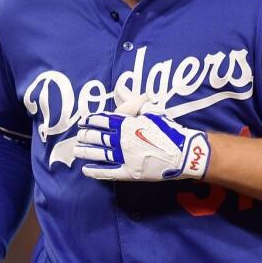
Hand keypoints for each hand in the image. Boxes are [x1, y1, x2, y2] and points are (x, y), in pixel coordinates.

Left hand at [75, 96, 209, 180]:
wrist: (183, 152)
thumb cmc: (169, 130)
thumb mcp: (153, 112)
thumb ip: (136, 103)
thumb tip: (124, 90)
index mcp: (127, 124)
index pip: (102, 121)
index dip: (91, 120)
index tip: (84, 121)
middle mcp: (122, 140)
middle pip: (98, 137)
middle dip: (86, 136)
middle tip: (79, 136)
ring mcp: (124, 157)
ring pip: (99, 154)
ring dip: (86, 152)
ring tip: (78, 151)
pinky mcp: (129, 172)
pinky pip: (107, 172)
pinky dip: (95, 171)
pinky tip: (86, 170)